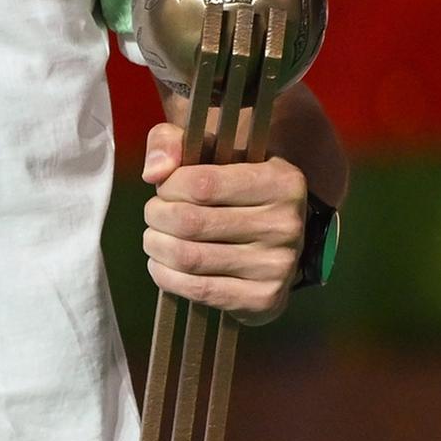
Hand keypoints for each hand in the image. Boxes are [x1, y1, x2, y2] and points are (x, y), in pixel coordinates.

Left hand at [141, 115, 310, 320]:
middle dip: (157, 217)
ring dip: (157, 246)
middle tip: (154, 214)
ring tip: (156, 237)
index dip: (168, 187)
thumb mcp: (210, 150)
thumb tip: (154, 171)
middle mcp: (285, 224)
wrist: (272, 242)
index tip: (165, 188)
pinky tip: (163, 265)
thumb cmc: (234, 190)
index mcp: (281, 181)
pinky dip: (166, 276)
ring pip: (188, 257)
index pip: (201, 185)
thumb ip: (172, 141)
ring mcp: (277, 266)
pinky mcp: (263, 299)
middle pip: (189, 223)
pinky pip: (198, 289)